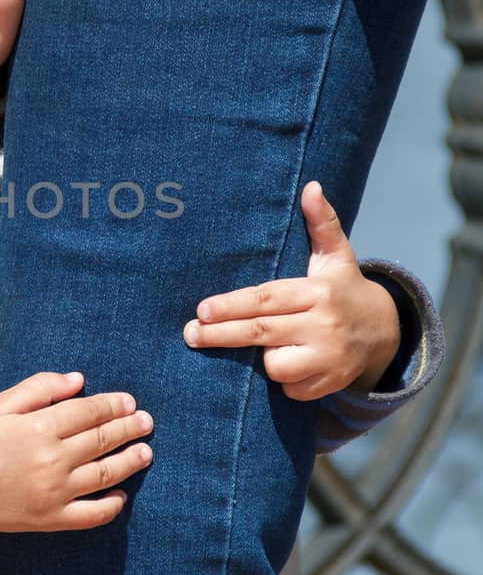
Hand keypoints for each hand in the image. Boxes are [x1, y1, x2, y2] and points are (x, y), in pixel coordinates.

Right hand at [0, 371, 152, 536]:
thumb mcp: (2, 404)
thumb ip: (41, 387)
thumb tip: (79, 380)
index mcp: (39, 427)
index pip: (88, 412)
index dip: (113, 405)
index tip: (129, 402)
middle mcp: (51, 459)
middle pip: (101, 440)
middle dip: (128, 428)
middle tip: (146, 422)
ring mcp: (54, 492)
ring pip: (104, 475)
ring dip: (129, 462)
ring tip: (145, 452)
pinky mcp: (51, 519)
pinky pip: (90, 515)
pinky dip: (111, 506)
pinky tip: (121, 496)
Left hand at [182, 181, 401, 400]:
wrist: (384, 332)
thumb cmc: (342, 288)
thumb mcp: (335, 254)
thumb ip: (321, 222)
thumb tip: (311, 186)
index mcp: (318, 292)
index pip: (266, 299)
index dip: (231, 305)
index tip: (201, 310)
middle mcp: (324, 325)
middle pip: (260, 333)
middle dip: (220, 335)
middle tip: (190, 334)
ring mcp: (329, 358)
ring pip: (275, 365)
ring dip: (262, 357)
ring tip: (267, 344)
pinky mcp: (329, 384)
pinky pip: (289, 388)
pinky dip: (283, 379)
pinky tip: (291, 363)